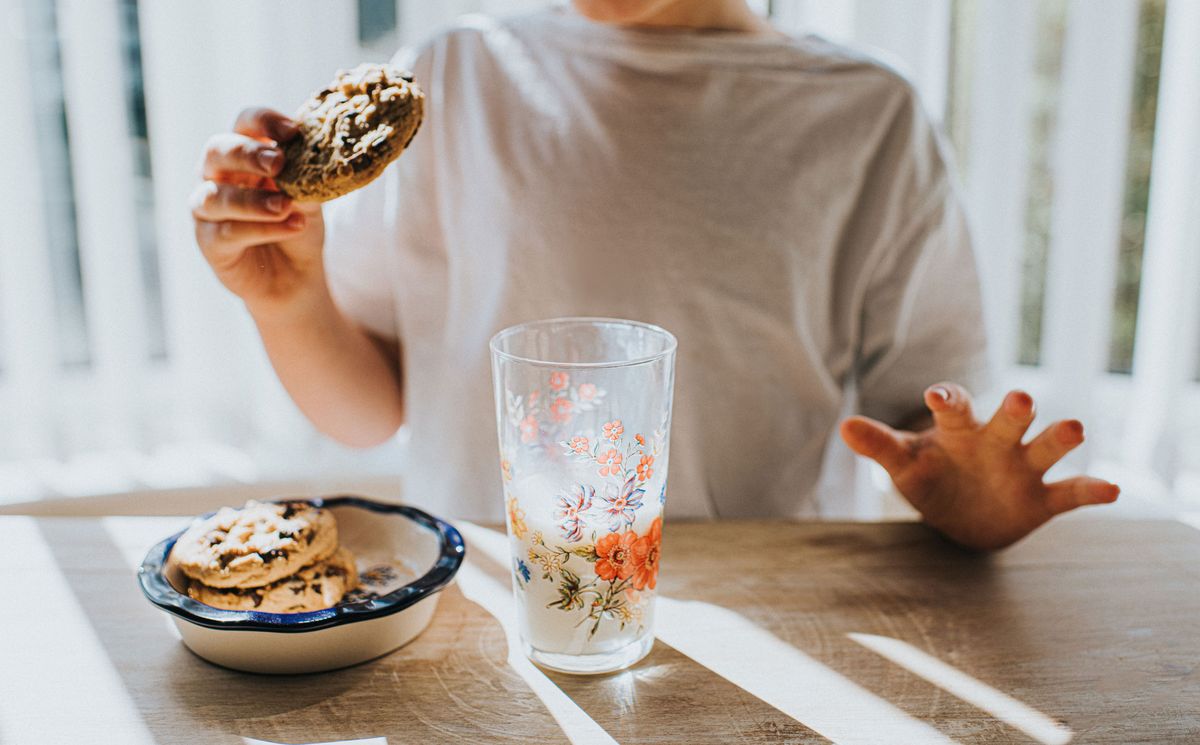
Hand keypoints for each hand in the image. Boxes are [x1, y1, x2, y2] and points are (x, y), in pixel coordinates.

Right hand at [191, 108, 325, 312]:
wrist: (296, 276)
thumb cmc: (297, 224)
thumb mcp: (310, 197)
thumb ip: (308, 176)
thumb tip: (320, 156)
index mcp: (244, 152)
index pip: (244, 122)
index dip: (264, 121)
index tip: (293, 131)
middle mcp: (217, 174)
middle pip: (217, 150)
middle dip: (247, 154)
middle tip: (278, 163)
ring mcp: (207, 208)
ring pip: (215, 195)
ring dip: (253, 200)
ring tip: (286, 206)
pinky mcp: (209, 242)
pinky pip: (228, 232)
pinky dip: (262, 229)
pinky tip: (292, 226)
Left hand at [839, 383, 1119, 550]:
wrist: (960, 517)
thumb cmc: (931, 478)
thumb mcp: (904, 465)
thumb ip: (879, 446)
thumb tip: (844, 426)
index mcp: (959, 429)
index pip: (956, 406)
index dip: (947, 399)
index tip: (936, 395)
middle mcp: (997, 441)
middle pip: (1010, 419)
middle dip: (1016, 410)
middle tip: (1020, 397)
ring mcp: (1023, 468)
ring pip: (1045, 448)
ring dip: (1059, 438)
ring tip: (1074, 428)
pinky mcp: (1042, 499)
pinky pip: (1070, 493)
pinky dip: (1091, 490)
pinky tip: (1113, 489)